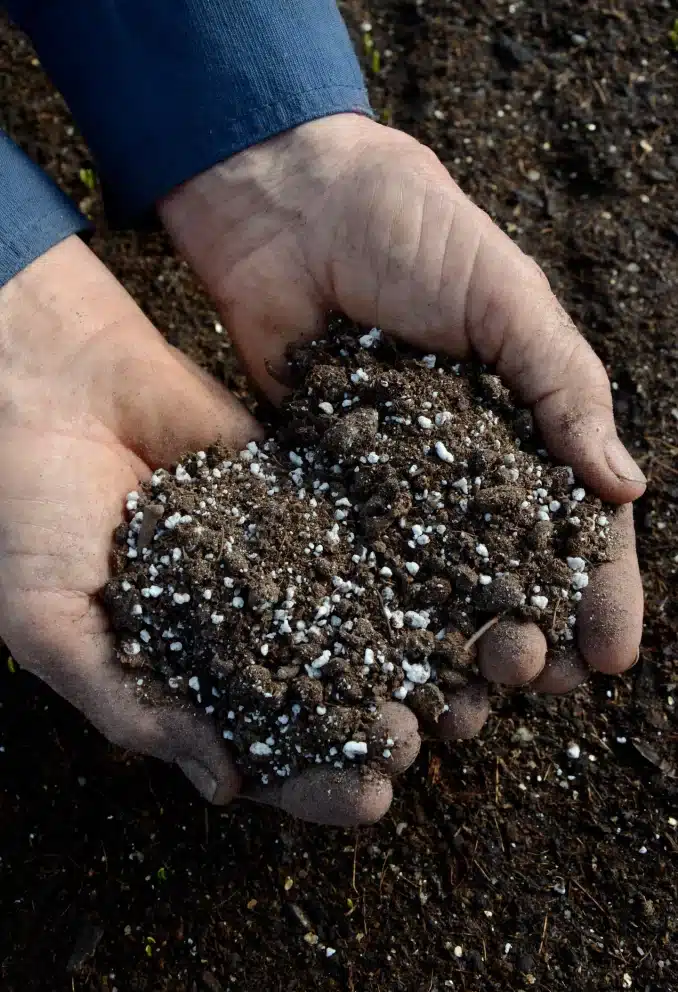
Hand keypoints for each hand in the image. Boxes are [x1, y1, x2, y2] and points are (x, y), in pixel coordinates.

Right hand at [0, 235, 421, 826]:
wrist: (47, 384)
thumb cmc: (27, 512)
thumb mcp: (51, 626)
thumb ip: (129, 708)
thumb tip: (221, 788)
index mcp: (182, 676)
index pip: (260, 750)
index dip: (312, 781)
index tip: (366, 799)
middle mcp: (239, 627)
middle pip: (323, 695)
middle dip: (372, 723)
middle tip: (421, 742)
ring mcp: (275, 563)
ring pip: (356, 623)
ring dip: (408, 657)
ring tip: (459, 684)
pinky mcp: (300, 499)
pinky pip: (358, 540)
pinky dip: (405, 567)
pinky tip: (451, 592)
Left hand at [158, 113, 643, 734]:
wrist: (292, 206)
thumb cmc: (415, 233)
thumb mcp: (507, 300)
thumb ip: (564, 388)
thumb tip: (628, 488)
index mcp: (520, 425)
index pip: (572, 522)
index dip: (597, 590)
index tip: (612, 656)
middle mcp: (459, 467)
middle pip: (503, 570)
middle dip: (528, 630)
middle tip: (536, 682)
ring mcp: (388, 482)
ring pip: (428, 584)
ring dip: (452, 646)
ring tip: (465, 704)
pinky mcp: (321, 482)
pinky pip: (349, 558)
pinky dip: (366, 614)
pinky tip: (379, 664)